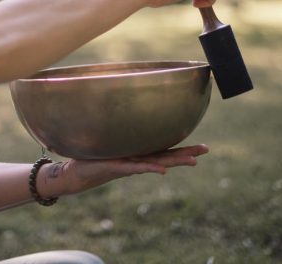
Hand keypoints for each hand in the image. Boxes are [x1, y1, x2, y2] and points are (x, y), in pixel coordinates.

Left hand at [39, 144, 208, 197]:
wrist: (75, 173)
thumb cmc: (91, 155)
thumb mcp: (107, 139)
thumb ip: (117, 129)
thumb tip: (124, 109)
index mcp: (137, 154)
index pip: (164, 150)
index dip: (182, 148)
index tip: (203, 145)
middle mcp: (136, 161)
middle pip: (166, 157)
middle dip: (186, 154)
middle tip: (206, 151)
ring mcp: (128, 165)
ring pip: (155, 163)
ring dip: (174, 162)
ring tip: (193, 161)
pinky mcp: (115, 166)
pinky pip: (135, 167)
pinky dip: (149, 167)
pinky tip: (162, 169)